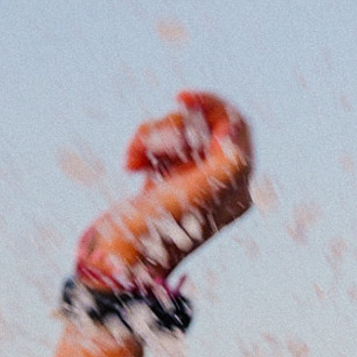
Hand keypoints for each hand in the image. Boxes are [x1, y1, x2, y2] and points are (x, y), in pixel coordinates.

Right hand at [74, 92, 254, 285]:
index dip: (211, 105)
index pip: (236, 126)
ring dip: (149, 139)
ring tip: (132, 162)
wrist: (118, 258)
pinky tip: (132, 167)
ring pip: (176, 132)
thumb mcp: (200, 195)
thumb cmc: (160, 229)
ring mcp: (192, 180)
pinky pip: (159, 145)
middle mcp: (220, 183)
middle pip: (203, 126)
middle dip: (170, 128)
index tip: (181, 99)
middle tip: (152, 147)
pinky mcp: (166, 180)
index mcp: (238, 187)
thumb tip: (235, 128)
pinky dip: (142, 148)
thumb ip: (228, 161)